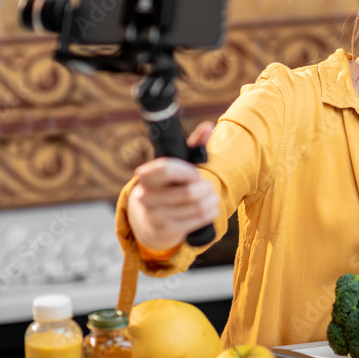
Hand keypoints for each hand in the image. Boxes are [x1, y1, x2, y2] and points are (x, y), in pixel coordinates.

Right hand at [126, 121, 219, 251]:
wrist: (149, 222)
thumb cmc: (168, 187)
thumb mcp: (176, 167)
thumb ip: (193, 146)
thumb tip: (208, 126)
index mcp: (147, 177)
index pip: (166, 169)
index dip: (186, 171)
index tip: (193, 172)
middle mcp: (146, 197)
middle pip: (190, 192)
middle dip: (205, 187)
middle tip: (206, 185)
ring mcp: (155, 216)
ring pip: (198, 206)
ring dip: (212, 200)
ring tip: (211, 196)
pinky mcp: (166, 231)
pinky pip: (199, 219)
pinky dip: (211, 212)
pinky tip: (209, 207)